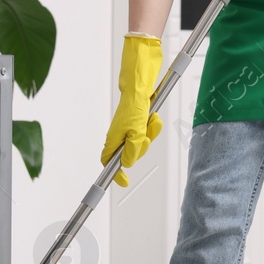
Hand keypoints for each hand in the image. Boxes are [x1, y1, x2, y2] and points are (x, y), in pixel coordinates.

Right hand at [99, 33, 163, 187]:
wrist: (141, 82)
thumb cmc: (135, 103)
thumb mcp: (136, 130)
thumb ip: (131, 149)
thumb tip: (126, 164)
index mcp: (113, 138)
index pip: (109, 160)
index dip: (115, 173)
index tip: (123, 181)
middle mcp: (120, 133)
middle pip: (130, 153)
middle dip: (142, 146)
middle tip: (145, 135)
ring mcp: (129, 127)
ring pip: (142, 141)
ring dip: (150, 133)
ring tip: (151, 121)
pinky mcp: (139, 120)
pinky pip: (148, 130)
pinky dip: (153, 126)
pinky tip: (154, 117)